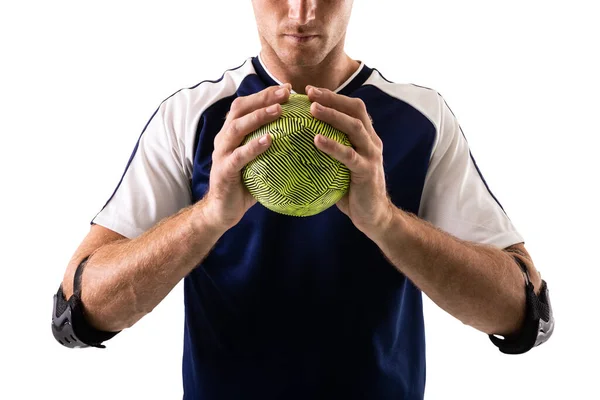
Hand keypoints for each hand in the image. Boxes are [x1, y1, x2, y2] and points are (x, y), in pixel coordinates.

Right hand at [199, 84, 291, 230]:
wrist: (222, 211)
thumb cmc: (246, 186)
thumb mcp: (260, 164)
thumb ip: (274, 150)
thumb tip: (305, 140)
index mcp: (232, 134)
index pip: (246, 105)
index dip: (265, 94)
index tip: (288, 89)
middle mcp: (223, 139)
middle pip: (240, 109)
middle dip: (263, 98)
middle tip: (287, 93)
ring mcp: (221, 154)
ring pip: (237, 128)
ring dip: (258, 117)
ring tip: (279, 110)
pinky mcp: (223, 171)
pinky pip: (239, 156)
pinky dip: (254, 146)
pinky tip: (269, 141)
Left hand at [306, 85, 394, 237]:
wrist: (373, 216)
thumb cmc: (350, 192)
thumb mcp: (339, 168)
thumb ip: (327, 153)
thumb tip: (294, 143)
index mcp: (366, 137)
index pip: (352, 108)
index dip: (333, 96)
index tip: (309, 90)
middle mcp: (372, 141)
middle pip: (355, 110)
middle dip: (332, 98)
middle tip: (309, 93)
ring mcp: (372, 155)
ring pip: (354, 127)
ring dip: (333, 115)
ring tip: (312, 109)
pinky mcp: (367, 171)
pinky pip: (349, 155)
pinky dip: (332, 145)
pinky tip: (316, 139)